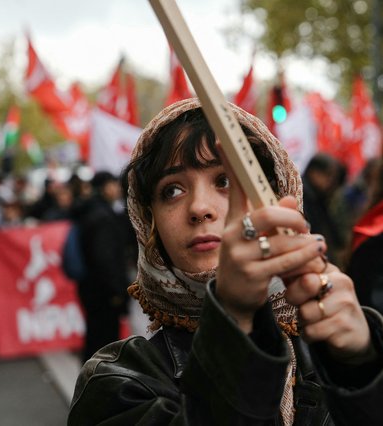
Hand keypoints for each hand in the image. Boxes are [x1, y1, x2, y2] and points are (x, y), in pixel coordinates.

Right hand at [215, 144, 323, 331]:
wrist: (234, 298)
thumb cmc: (249, 261)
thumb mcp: (258, 237)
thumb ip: (274, 217)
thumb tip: (293, 200)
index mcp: (234, 221)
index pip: (234, 188)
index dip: (229, 163)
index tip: (221, 138)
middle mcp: (232, 235)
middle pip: (267, 214)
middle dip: (294, 218)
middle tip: (304, 226)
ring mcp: (240, 255)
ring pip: (282, 239)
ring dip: (306, 242)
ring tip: (316, 245)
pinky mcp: (253, 274)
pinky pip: (288, 261)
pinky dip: (306, 257)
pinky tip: (315, 256)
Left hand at [285, 264, 374, 363]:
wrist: (355, 334)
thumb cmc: (325, 307)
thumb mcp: (314, 288)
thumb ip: (296, 276)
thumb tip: (275, 267)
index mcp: (333, 272)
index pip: (305, 265)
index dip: (289, 274)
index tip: (283, 280)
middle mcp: (343, 285)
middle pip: (305, 285)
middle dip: (294, 298)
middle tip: (300, 304)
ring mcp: (347, 307)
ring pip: (305, 313)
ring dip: (302, 320)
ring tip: (313, 320)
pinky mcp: (345, 328)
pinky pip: (311, 331)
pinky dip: (308, 335)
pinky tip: (319, 333)